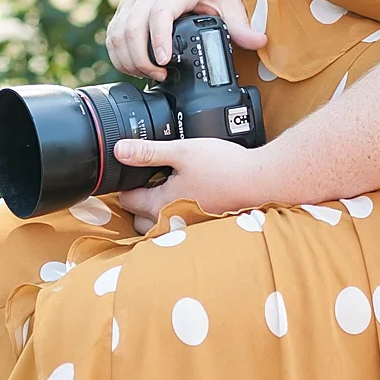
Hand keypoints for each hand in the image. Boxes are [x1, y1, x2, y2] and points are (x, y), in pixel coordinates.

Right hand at [106, 0, 264, 79]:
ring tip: (150, 74)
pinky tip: (135, 68)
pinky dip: (119, 56)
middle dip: (142, 59)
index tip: (165, 61)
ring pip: (118, 34)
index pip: (161, 12)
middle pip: (133, 28)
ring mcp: (132, 0)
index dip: (159, 38)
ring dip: (129, 61)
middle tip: (160, 75)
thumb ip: (241, 23)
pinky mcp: (122, 10)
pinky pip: (111, 36)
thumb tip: (260, 42)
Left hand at [113, 137, 278, 218]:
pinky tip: (187, 198)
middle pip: (138, 219)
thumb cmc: (224, 167)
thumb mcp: (182, 151)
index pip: (127, 200)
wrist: (259, 182)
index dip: (125, 184)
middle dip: (137, 203)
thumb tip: (119, 150)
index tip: (129, 174)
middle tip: (145, 183)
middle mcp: (170, 222)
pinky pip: (178, 227)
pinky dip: (175, 216)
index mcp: (160, 204)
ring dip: (155, 213)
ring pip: (158, 227)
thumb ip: (148, 152)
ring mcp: (186, 229)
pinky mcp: (202, 228)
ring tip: (165, 191)